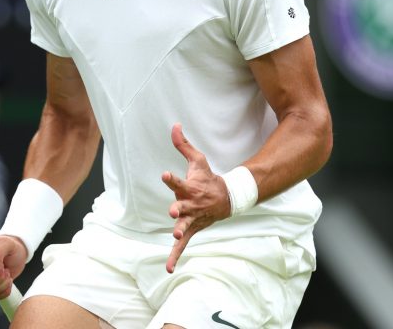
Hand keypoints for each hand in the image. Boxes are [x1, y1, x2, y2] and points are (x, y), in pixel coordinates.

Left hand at [160, 123, 230, 272]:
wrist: (228, 198)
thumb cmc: (208, 177)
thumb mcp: (197, 159)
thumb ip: (182, 145)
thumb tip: (174, 125)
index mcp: (190, 187)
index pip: (179, 182)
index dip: (171, 179)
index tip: (164, 176)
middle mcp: (191, 204)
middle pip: (182, 207)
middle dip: (178, 209)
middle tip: (173, 211)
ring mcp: (192, 219)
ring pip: (184, 226)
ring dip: (180, 231)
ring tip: (174, 236)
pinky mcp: (192, 230)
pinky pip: (183, 246)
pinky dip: (175, 256)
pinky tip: (168, 268)